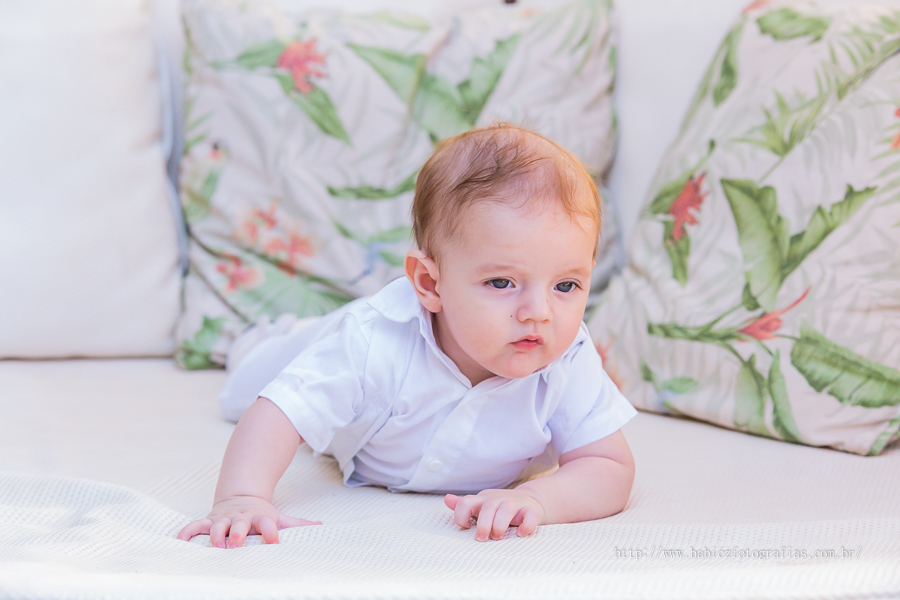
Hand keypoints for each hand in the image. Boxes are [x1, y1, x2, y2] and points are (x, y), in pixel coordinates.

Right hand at [176, 495, 320, 547]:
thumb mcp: (279, 517)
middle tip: (235, 544)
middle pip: (240, 525)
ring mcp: (224, 518)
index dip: (271, 532)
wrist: (242, 497)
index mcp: (260, 518)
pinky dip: (187, 532)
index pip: (268, 524)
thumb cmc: (261, 514)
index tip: (274, 542)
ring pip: (217, 525)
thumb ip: (298, 524)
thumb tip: (321, 526)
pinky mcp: (210, 520)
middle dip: (237, 533)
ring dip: (215, 535)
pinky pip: (195, 526)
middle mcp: (241, 518)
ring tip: (214, 547)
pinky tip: (179, 541)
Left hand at [444, 489, 544, 540]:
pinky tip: (520, 534)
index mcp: (482, 500)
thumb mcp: (481, 505)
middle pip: (488, 507)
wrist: (529, 501)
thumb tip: (447, 499)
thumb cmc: (499, 508)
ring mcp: (514, 503)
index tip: (466, 527)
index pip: (466, 502)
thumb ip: (463, 505)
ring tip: (498, 537)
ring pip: (506, 509)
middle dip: (483, 525)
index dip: (461, 515)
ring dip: (500, 525)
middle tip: (482, 539)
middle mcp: (497, 500)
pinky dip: (526, 525)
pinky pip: (530, 515)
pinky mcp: (530, 510)